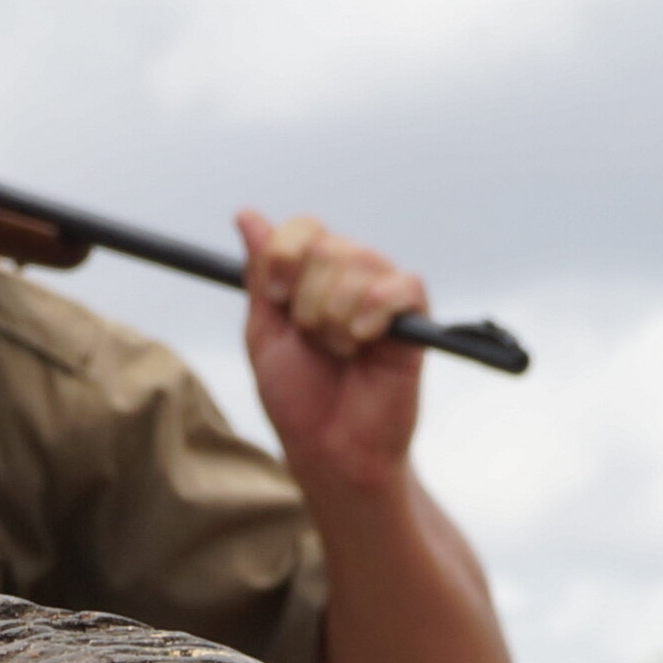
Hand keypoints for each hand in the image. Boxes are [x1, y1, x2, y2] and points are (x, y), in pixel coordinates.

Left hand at [238, 209, 428, 496]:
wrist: (331, 447)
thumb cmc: (299, 397)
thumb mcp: (264, 333)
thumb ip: (259, 274)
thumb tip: (247, 215)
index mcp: (312, 275)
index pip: (303, 228)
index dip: (285, 257)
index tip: (276, 299)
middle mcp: (351, 273)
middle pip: (326, 247)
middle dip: (308, 304)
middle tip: (315, 341)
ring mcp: (383, 291)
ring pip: (358, 265)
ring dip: (335, 319)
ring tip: (341, 352)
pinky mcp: (415, 314)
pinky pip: (401, 285)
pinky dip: (374, 312)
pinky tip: (365, 340)